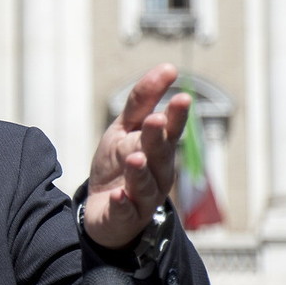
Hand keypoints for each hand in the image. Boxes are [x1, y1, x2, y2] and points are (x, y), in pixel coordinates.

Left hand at [84, 63, 188, 248]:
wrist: (103, 209)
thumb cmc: (120, 163)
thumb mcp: (126, 128)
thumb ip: (143, 100)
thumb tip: (169, 67)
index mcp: (160, 149)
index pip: (171, 130)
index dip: (176, 116)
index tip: (181, 98)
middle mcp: (158, 173)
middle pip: (160, 155)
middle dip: (158, 138)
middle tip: (155, 120)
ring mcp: (144, 197)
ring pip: (145, 184)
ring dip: (140, 171)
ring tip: (135, 158)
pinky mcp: (125, 217)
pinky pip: (126, 211)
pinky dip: (123, 204)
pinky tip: (118, 196)